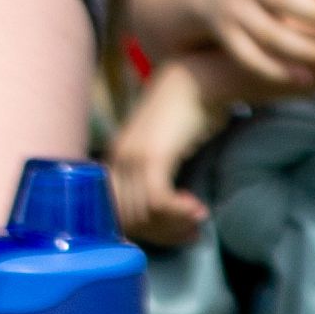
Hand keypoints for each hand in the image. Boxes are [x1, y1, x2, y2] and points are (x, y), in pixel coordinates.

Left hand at [106, 62, 216, 251]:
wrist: (198, 80)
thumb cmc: (188, 112)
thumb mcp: (164, 147)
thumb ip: (156, 173)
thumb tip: (166, 210)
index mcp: (115, 159)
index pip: (117, 213)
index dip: (146, 231)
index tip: (176, 233)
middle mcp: (118, 160)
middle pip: (130, 219)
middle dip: (162, 233)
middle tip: (192, 232)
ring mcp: (132, 158)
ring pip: (144, 214)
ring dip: (174, 224)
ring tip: (198, 219)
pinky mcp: (152, 156)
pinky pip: (158, 201)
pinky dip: (178, 213)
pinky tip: (197, 208)